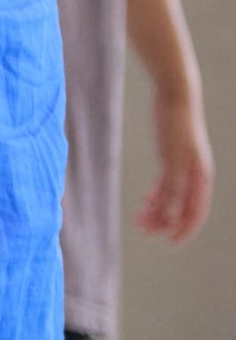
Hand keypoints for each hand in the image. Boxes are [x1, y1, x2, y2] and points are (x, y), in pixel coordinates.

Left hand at [140, 88, 213, 244]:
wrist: (175, 96)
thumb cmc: (175, 126)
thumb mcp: (172, 160)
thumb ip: (172, 188)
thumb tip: (170, 215)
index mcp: (201, 178)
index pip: (195, 212)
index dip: (184, 230)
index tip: (169, 243)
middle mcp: (195, 175)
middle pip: (182, 207)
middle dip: (164, 221)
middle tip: (143, 230)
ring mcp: (184, 166)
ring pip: (172, 196)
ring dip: (157, 210)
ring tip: (138, 219)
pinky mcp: (173, 157)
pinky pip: (167, 183)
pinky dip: (156, 194)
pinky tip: (145, 201)